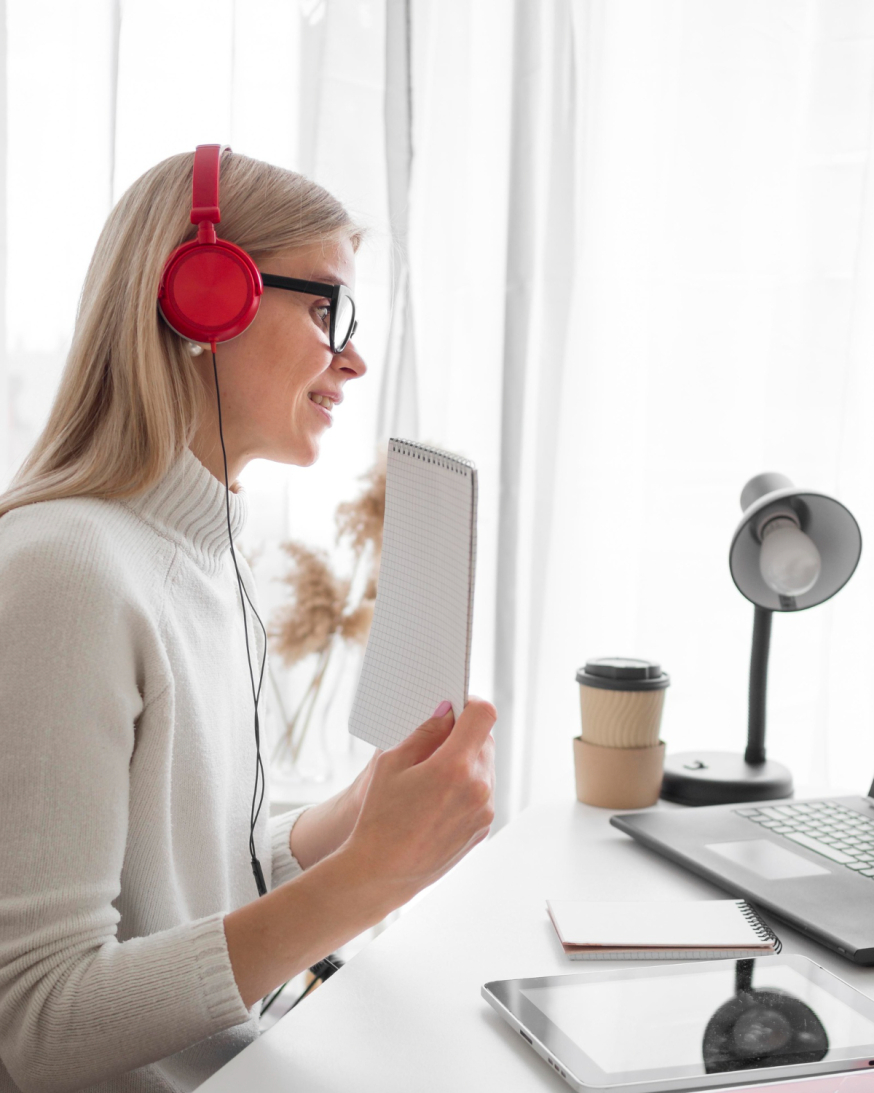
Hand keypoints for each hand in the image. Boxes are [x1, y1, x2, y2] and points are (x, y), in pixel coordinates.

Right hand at [341, 697, 496, 906]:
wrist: (382, 872)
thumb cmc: (380, 817)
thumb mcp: (391, 763)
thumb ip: (424, 733)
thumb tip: (445, 713)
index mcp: (455, 766)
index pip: (483, 715)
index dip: (470, 704)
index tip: (456, 707)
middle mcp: (478, 788)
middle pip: (485, 740)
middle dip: (465, 735)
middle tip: (436, 742)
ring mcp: (484, 811)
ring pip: (484, 767)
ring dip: (466, 761)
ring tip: (432, 778)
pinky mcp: (483, 828)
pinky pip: (482, 793)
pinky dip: (466, 786)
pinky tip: (437, 800)